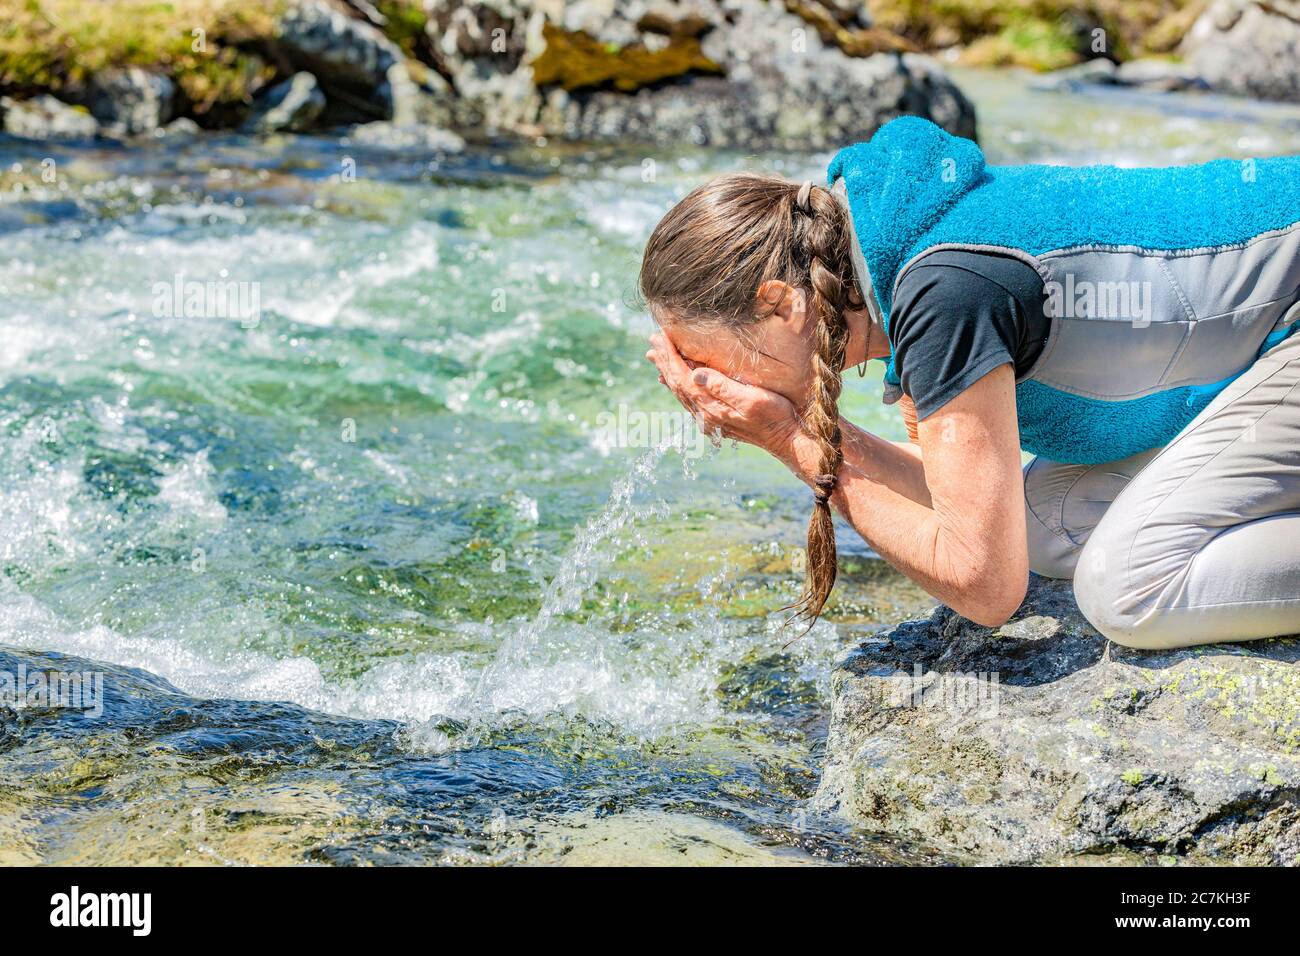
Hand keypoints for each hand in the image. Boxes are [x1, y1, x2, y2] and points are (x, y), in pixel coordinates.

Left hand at [646, 331, 801, 456]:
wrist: (785, 440)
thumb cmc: (774, 416)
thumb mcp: (752, 397)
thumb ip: (723, 387)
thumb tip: (696, 374)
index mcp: (712, 406)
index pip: (683, 376)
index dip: (670, 355)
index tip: (660, 337)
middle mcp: (706, 414)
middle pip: (677, 383)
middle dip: (664, 361)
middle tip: (652, 342)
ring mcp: (710, 419)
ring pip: (681, 392)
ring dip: (668, 373)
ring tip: (656, 358)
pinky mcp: (716, 420)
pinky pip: (689, 400)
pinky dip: (678, 387)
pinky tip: (673, 382)